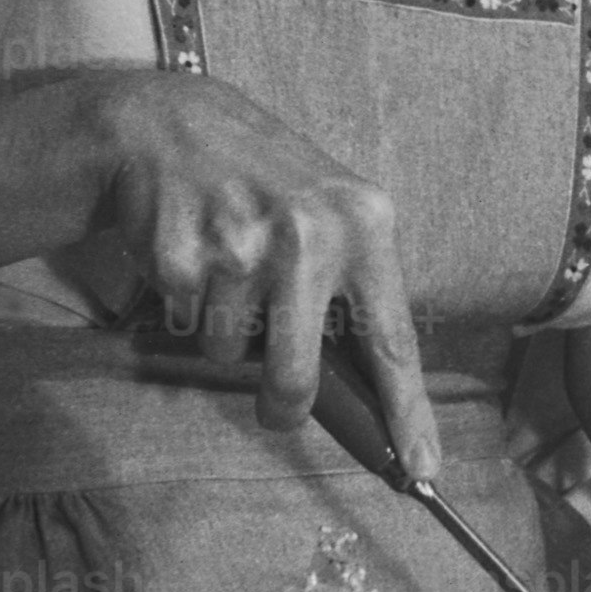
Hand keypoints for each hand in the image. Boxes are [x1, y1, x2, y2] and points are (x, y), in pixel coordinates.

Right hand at [73, 70, 441, 481]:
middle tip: (278, 407)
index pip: (393, 339)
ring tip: (226, 268)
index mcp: (363, 223)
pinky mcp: (181, 256)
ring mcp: (240, 245)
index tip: (423, 468)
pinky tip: (193, 251)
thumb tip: (369, 392)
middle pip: (299, 374)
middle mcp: (308, 234)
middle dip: (285, 405)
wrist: (167, 123)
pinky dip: (189, 304)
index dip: (406, 412)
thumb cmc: (262, 179)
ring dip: (225, 331)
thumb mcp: (329, 211)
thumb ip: (354, 289)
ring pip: (232, 353)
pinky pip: (190, 325)